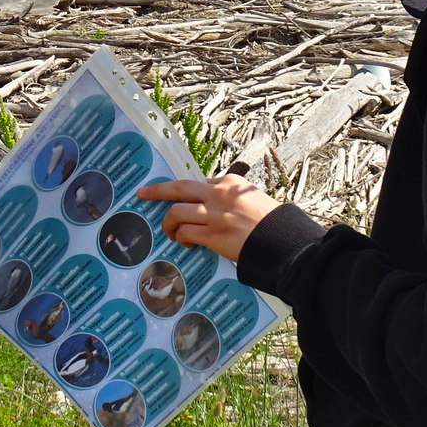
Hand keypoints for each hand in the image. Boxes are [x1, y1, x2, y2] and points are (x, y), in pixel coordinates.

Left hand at [140, 173, 280, 262]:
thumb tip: (216, 206)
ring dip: (169, 224)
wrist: (283, 239)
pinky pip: (185, 233)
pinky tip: (186, 244)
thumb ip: (233, 198)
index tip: (175, 196)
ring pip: (176, 212)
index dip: (185, 192)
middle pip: (178, 187)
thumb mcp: (253, 199)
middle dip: (157, 190)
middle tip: (143, 193)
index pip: (198, 183)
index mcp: (230, 182)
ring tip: (170, 232)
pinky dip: (181, 238)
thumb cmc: (272, 222)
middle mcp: (219, 194)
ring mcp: (214, 214)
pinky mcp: (213, 235)